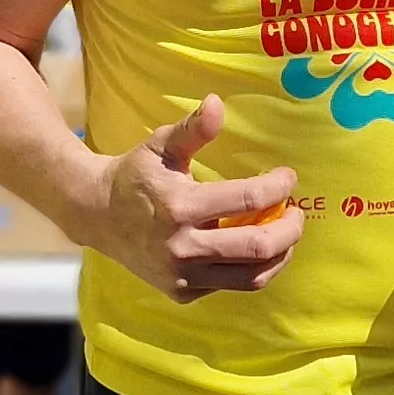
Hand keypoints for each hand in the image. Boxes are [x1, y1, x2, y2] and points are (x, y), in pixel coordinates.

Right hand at [89, 95, 302, 301]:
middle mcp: (183, 247)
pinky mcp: (182, 292)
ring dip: (279, 255)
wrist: (96, 215)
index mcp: (180, 207)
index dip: (279, 187)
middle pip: (259, 247)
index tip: (288, 178)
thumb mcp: (160, 145)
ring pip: (252, 277)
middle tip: (297, 212)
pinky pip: (230, 285)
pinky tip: (252, 248)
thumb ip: (192, 128)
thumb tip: (217, 102)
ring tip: (285, 235)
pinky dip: (251, 268)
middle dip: (290, 229)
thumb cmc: (134, 175)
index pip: (248, 200)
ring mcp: (183, 275)